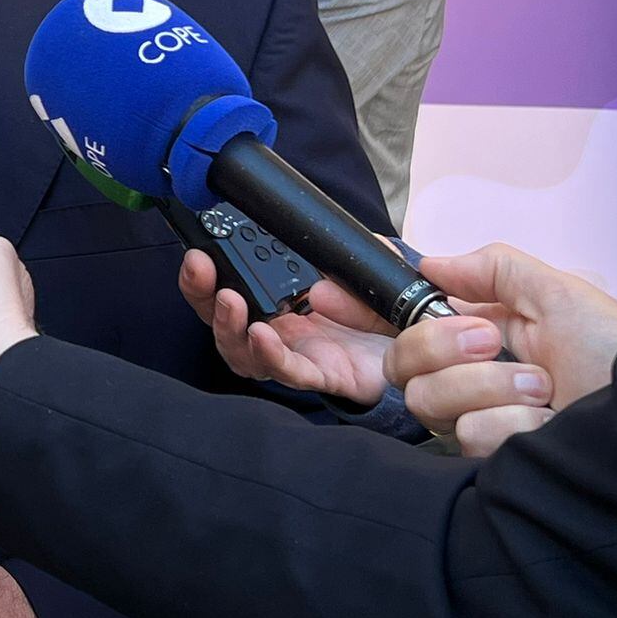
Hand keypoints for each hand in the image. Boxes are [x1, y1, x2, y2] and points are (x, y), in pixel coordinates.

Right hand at [178, 250, 392, 404]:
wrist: (419, 346)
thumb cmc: (381, 308)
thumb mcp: (359, 264)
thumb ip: (345, 246)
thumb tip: (321, 240)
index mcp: (277, 298)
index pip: (225, 285)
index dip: (204, 273)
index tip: (197, 251)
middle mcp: (276, 328)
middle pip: (220, 319)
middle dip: (202, 294)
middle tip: (201, 269)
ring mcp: (294, 355)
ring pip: (241, 351)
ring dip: (229, 327)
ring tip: (232, 302)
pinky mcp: (321, 377)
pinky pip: (288, 372)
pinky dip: (270, 356)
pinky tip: (262, 337)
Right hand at [385, 243, 616, 455]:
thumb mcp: (559, 294)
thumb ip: (492, 269)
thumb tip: (430, 263)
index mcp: (480, 339)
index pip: (407, 332)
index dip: (406, 324)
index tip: (433, 317)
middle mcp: (471, 383)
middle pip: (404, 366)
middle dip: (448, 347)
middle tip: (497, 344)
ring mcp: (481, 424)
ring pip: (431, 400)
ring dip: (493, 386)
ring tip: (545, 389)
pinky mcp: (492, 463)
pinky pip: (469, 434)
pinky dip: (514, 422)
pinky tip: (548, 424)